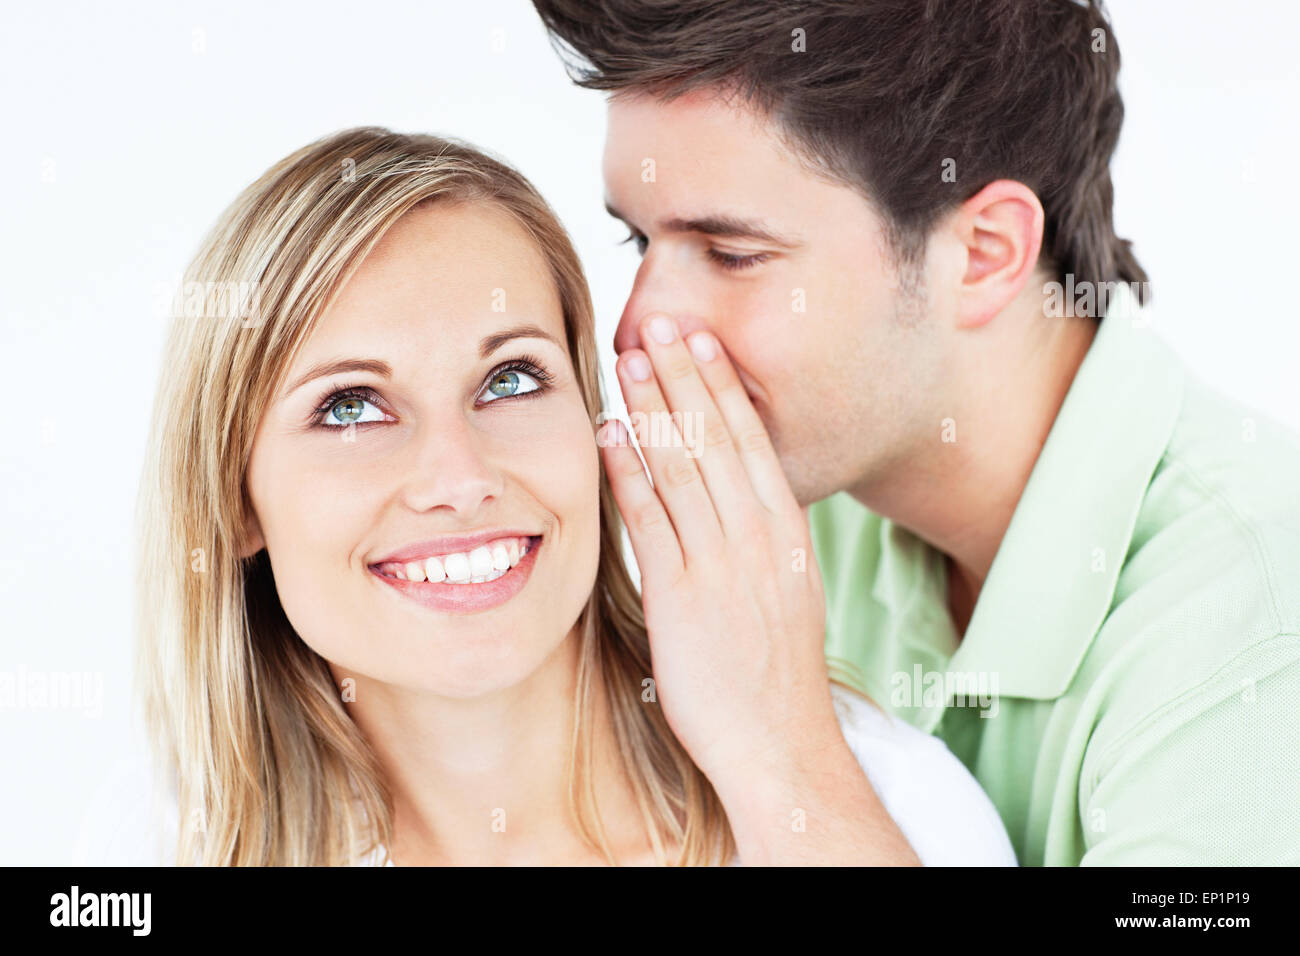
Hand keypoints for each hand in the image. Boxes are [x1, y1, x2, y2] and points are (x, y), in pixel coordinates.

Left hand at [597, 312, 838, 788]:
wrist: (782, 746)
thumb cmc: (777, 676)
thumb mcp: (786, 593)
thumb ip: (761, 540)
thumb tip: (738, 496)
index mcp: (787, 534)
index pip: (752, 441)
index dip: (721, 386)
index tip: (699, 343)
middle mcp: (759, 539)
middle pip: (718, 439)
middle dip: (684, 376)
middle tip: (658, 324)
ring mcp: (721, 566)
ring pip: (683, 468)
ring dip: (653, 409)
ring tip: (629, 361)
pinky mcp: (682, 597)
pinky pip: (651, 521)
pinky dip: (630, 472)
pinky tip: (611, 435)